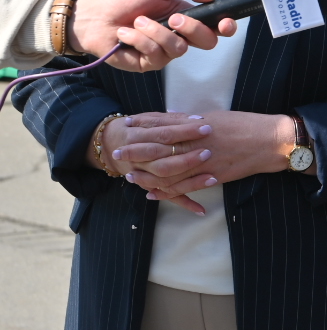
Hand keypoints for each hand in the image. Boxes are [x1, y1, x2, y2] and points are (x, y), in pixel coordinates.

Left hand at [70, 0, 238, 71]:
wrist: (96, 16)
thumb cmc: (126, 0)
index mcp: (187, 18)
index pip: (216, 27)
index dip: (226, 27)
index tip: (225, 23)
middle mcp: (180, 37)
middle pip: (207, 42)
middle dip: (192, 28)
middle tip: (173, 18)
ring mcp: (165, 53)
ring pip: (179, 48)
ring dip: (155, 31)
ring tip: (137, 22)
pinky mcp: (149, 64)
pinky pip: (155, 55)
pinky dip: (138, 39)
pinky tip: (125, 34)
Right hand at [95, 113, 216, 214]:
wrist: (110, 145)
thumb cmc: (135, 128)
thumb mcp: (147, 119)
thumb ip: (170, 119)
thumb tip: (197, 119)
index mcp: (139, 138)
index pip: (164, 135)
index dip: (185, 132)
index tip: (206, 127)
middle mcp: (140, 160)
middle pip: (164, 162)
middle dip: (187, 159)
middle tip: (208, 152)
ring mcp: (145, 176)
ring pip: (166, 182)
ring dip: (189, 183)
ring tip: (212, 179)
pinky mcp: (151, 186)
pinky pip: (168, 197)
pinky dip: (185, 203)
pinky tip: (202, 210)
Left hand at [122, 110, 297, 206]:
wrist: (271, 142)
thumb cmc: (247, 125)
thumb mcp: (218, 116)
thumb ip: (193, 119)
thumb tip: (171, 115)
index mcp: (198, 126)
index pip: (164, 126)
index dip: (143, 127)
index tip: (127, 126)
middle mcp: (198, 144)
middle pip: (160, 149)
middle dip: (136, 151)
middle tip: (118, 153)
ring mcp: (205, 162)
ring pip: (168, 171)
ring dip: (146, 174)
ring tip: (131, 175)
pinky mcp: (213, 177)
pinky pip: (185, 187)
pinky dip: (167, 192)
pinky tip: (153, 193)